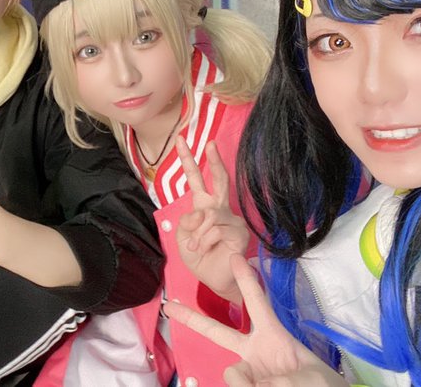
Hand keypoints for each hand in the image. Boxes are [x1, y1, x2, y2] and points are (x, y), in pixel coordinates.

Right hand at [164, 255, 346, 386]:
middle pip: (218, 333)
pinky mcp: (244, 385)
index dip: (246, 282)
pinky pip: (235, 386)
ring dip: (251, 384)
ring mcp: (247, 372)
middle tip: (170, 306)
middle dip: (193, 319)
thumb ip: (282, 378)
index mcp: (273, 337)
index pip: (257, 304)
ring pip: (233, 374)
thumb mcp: (310, 377)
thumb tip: (253, 381)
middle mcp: (254, 353)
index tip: (235, 257)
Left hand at [174, 140, 250, 302]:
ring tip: (195, 247)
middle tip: (210, 143)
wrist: (214, 280)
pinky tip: (206, 250)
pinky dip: (204, 241)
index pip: (196, 179)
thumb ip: (186, 221)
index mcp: (203, 206)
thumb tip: (201, 213)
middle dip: (213, 161)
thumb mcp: (182, 237)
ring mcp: (232, 219)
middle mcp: (219, 209)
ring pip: (209, 215)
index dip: (188, 160)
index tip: (181, 140)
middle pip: (218, 179)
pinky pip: (215, 229)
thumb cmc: (200, 257)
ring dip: (196, 234)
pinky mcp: (239, 232)